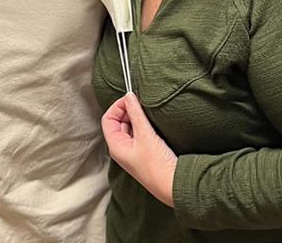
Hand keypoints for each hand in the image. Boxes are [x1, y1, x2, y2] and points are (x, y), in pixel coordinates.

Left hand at [101, 92, 177, 206]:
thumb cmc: (157, 166)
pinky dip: (143, 125)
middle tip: (141, 103)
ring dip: (136, 117)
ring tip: (147, 111)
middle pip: (117, 122)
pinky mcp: (144, 153)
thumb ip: (136, 114)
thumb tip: (129, 96)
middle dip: (127, 110)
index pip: (108, 119)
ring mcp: (132, 151)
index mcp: (115, 146)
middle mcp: (121, 149)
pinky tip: (152, 121)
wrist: (174, 186)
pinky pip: (138, 134)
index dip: (117, 106)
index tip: (131, 98)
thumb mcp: (146, 135)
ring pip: (129, 128)